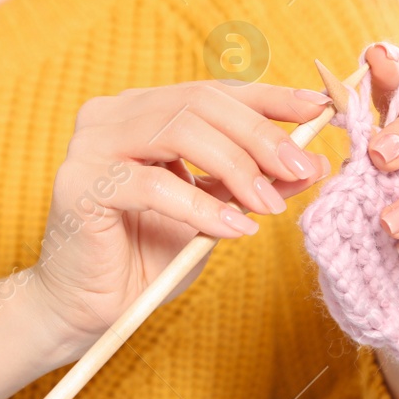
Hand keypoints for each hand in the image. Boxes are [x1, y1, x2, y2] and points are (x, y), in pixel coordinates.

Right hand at [30, 81, 331, 358]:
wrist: (88, 308)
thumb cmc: (149, 256)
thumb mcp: (218, 213)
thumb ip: (256, 182)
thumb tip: (313, 161)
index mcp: (143, 110)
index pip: (215, 91)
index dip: (269, 98)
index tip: (319, 108)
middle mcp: (112, 114)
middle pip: (200, 102)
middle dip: (260, 134)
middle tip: (301, 166)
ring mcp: (91, 144)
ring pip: (179, 130)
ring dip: (235, 167)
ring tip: (267, 204)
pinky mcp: (80, 183)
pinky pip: (153, 184)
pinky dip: (202, 206)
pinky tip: (233, 229)